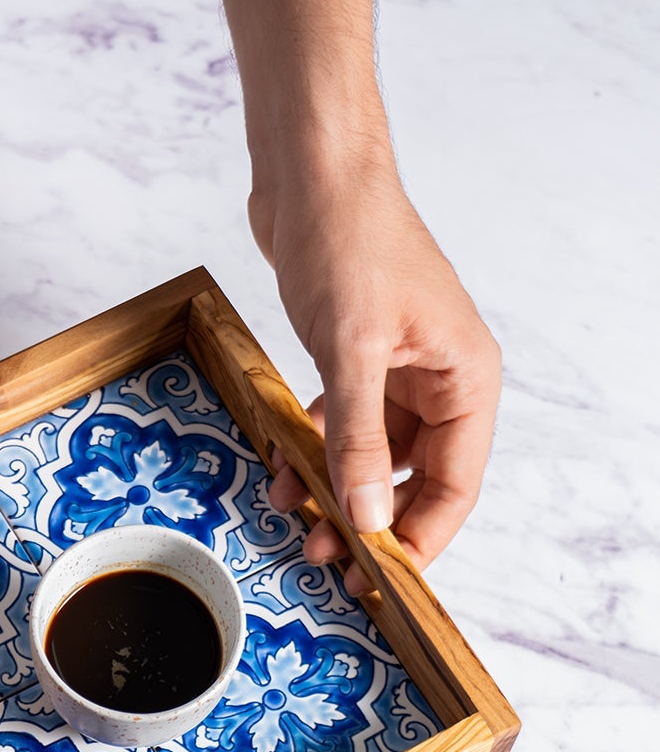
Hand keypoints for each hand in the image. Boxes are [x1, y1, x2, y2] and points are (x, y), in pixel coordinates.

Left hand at [255, 166, 500, 590]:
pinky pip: (345, 427)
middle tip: (322, 559)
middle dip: (368, 522)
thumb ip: (359, 443)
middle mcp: (442, 379)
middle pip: (415, 480)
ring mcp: (400, 370)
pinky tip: (284, 466)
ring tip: (291, 512)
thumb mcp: (351, 352)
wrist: (312, 172)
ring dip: (333, 489)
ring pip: (373, 458)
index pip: (456, 485)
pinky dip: (316, 449)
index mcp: (466, 378)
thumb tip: (369, 520)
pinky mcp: (359, 359)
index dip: (419, 540)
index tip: (378, 580)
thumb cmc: (348, 239)